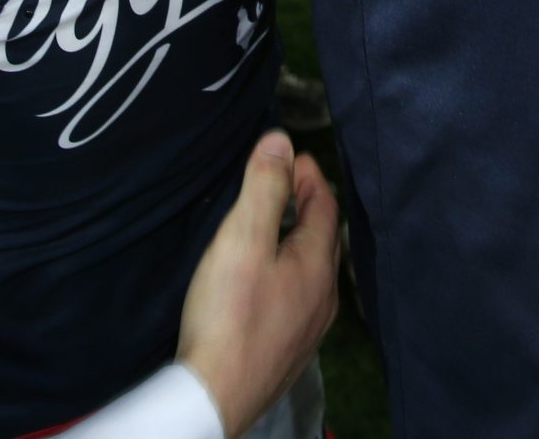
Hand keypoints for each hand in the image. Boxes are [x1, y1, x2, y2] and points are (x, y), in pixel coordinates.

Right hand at [177, 132, 339, 437]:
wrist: (213, 398)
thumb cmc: (228, 316)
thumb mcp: (242, 240)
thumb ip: (264, 189)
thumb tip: (281, 141)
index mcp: (316, 266)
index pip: (325, 207)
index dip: (310, 176)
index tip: (291, 155)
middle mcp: (322, 298)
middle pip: (323, 239)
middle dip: (308, 205)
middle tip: (286, 182)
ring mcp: (307, 329)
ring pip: (312, 271)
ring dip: (298, 240)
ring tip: (274, 226)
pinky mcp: (287, 351)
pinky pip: (298, 298)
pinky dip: (288, 272)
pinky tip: (265, 281)